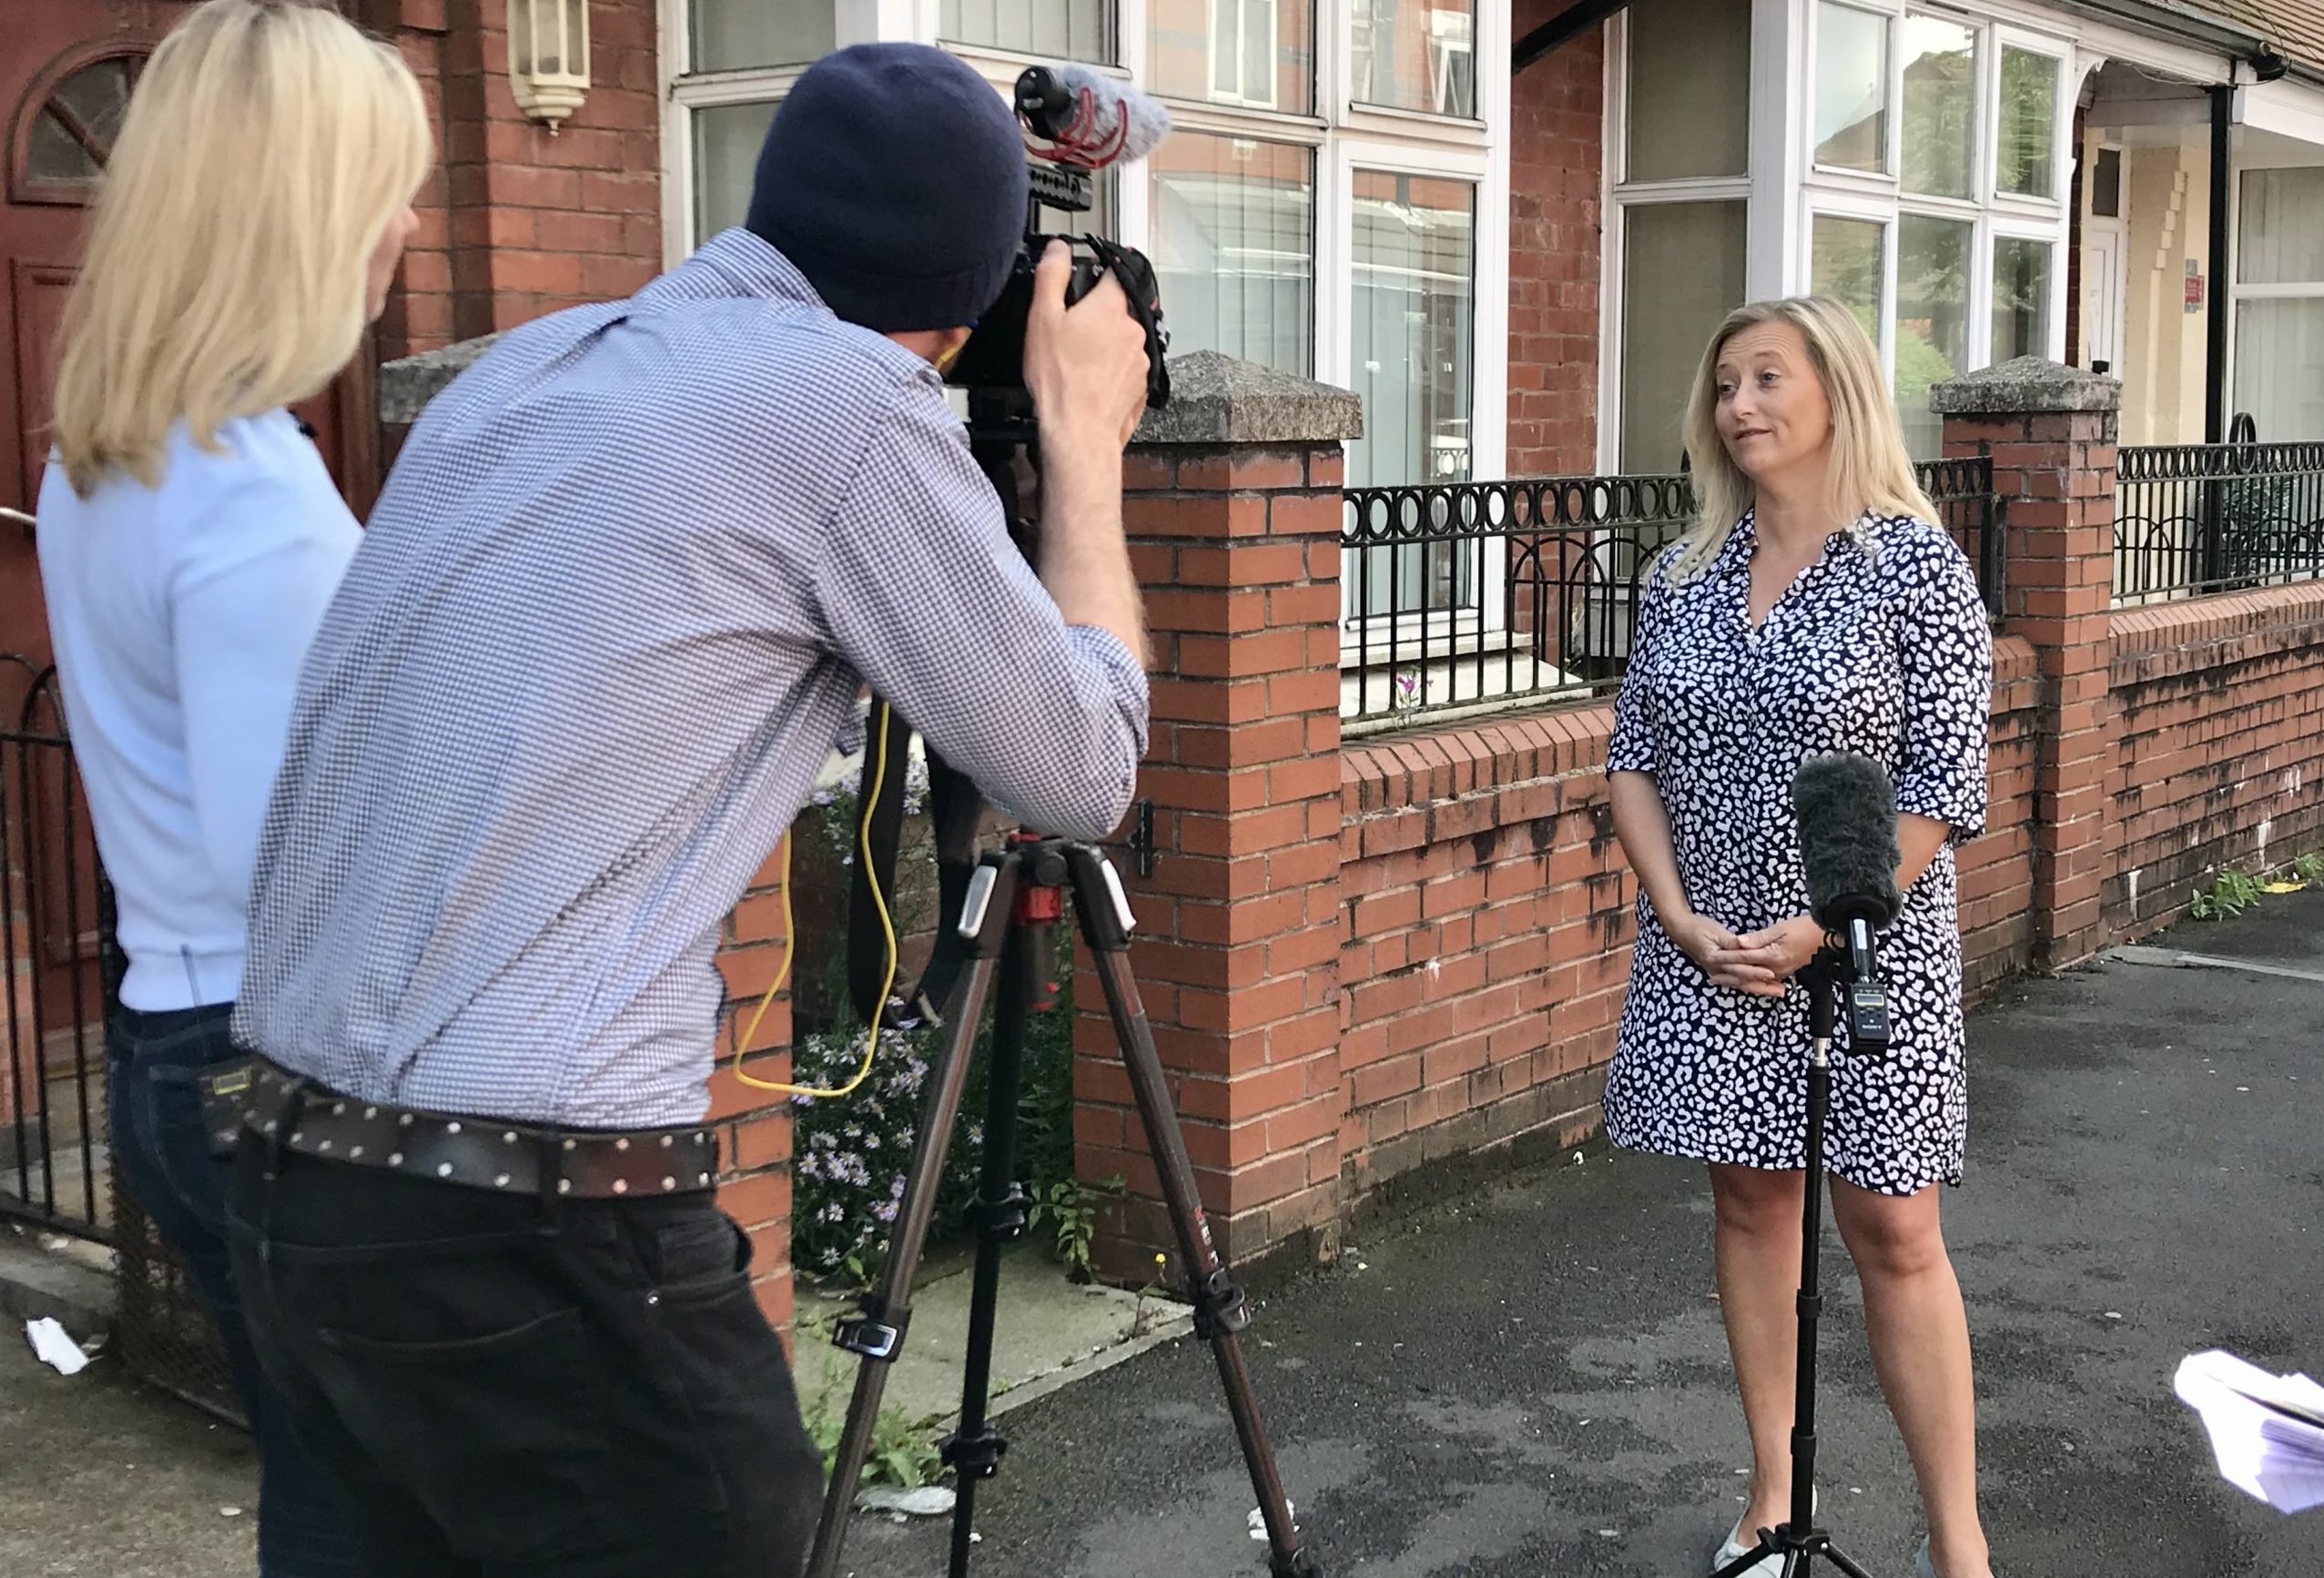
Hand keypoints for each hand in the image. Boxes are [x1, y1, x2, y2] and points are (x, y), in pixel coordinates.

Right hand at [1024, 241, 1151, 455]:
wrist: (1078, 431)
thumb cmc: (1060, 380)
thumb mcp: (1043, 317)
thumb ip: (1052, 275)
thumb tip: (1058, 249)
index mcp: (1113, 306)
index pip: (1114, 271)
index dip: (1096, 273)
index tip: (1083, 283)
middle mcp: (1135, 329)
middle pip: (1118, 308)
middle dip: (1096, 316)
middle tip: (1069, 333)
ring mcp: (1142, 359)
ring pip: (1123, 339)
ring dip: (1105, 345)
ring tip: (1077, 363)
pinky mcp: (1142, 384)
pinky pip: (1126, 367)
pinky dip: (1110, 371)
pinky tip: (1089, 382)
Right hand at [1666, 912, 1776, 996]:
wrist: (1682, 930)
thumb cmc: (1699, 928)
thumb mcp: (1715, 931)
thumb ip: (1730, 940)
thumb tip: (1742, 945)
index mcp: (1716, 959)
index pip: (1739, 968)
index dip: (1755, 971)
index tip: (1772, 974)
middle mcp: (1717, 970)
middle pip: (1742, 982)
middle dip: (1763, 987)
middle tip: (1782, 991)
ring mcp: (1718, 972)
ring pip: (1741, 984)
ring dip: (1759, 988)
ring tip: (1777, 991)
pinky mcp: (1720, 971)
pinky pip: (1737, 981)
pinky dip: (1750, 985)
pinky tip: (1761, 987)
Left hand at [1714, 915, 1826, 997]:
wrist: (1826, 935)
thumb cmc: (1805, 928)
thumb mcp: (1780, 928)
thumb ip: (1758, 937)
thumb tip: (1739, 942)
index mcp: (1773, 956)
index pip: (1744, 958)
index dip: (1727, 958)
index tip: (1712, 958)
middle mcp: (1777, 968)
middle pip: (1747, 974)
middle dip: (1728, 976)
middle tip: (1711, 978)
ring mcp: (1782, 972)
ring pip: (1755, 979)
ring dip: (1738, 981)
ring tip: (1722, 981)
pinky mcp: (1786, 971)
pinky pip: (1765, 979)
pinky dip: (1752, 980)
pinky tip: (1743, 980)